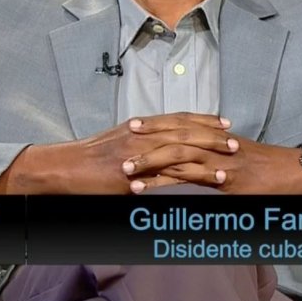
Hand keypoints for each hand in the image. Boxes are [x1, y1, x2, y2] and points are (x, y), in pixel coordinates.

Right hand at [0, 113, 236, 193]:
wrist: (66, 167)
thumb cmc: (89, 156)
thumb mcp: (118, 140)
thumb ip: (140, 138)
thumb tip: (158, 139)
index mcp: (140, 126)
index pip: (178, 118)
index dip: (202, 120)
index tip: (223, 122)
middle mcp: (142, 135)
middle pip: (186, 132)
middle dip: (212, 136)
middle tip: (235, 140)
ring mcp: (139, 155)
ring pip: (181, 152)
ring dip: (207, 156)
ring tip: (229, 162)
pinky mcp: (135, 176)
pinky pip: (166, 176)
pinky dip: (189, 178)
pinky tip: (206, 182)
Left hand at [121, 131, 301, 193]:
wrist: (293, 173)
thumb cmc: (266, 166)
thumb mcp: (237, 154)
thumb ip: (214, 153)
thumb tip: (193, 159)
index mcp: (215, 136)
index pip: (180, 125)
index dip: (156, 125)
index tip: (133, 125)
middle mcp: (214, 145)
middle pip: (173, 137)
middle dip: (146, 141)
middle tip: (120, 144)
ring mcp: (218, 162)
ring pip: (178, 158)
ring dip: (150, 165)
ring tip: (127, 173)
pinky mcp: (224, 181)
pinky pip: (192, 181)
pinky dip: (169, 185)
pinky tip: (150, 191)